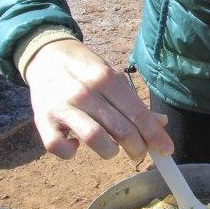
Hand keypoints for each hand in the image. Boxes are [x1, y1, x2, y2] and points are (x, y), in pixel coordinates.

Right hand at [24, 40, 173, 161]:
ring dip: (109, 151)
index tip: (167, 151)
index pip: (138, 112)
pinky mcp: (42, 120)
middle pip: (121, 129)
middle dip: (137, 148)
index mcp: (107, 78)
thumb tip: (161, 122)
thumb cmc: (85, 69)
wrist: (44, 55)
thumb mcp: (112, 76)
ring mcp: (63, 106)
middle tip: (139, 152)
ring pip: (94, 138)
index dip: (155, 135)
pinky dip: (70, 153)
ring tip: (111, 148)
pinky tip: (77, 146)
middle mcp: (86, 92)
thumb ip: (134, 101)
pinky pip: (58, 147)